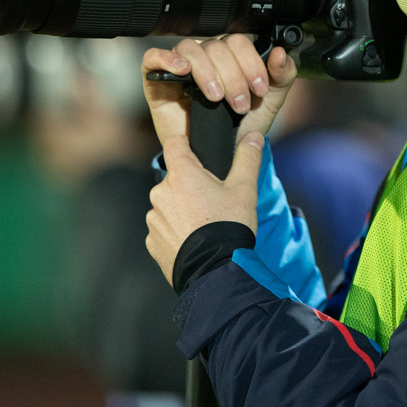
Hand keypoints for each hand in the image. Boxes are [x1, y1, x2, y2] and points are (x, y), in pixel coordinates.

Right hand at [141, 34, 296, 143]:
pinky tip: (182, 71)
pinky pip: (154, 57)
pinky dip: (167, 59)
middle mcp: (205, 55)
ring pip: (191, 49)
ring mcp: (180, 65)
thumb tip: (279, 53)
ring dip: (207, 72)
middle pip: (216, 47)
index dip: (250, 62)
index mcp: (231, 54)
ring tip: (215, 98)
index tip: (259, 89)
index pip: (238, 41)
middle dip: (233, 77)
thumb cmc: (241, 123)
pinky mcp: (157, 79)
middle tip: (239, 104)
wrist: (220, 153)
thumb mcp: (270, 100)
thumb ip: (283, 75)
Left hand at [144, 127, 262, 283]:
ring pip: (168, 204)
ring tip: (203, 224)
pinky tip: (193, 240)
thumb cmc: (229, 226)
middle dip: (189, 184)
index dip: (185, 143)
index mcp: (181, 174)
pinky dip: (175, 231)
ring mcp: (154, 219)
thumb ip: (247, 158)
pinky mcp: (152, 241)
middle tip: (212, 199)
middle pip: (174, 178)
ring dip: (181, 208)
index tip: (195, 149)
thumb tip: (254, 135)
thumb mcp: (244, 189)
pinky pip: (163, 228)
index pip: (174, 143)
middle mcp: (160, 193)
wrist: (215, 271)